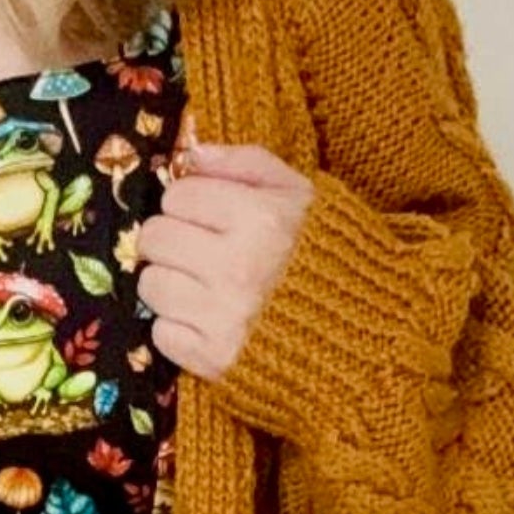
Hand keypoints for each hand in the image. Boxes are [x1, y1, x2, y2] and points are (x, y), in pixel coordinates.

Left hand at [134, 117, 313, 380]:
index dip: (191, 202)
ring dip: (172, 283)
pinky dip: (179, 328)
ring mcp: (224, 317)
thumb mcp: (300, 194)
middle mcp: (238, 267)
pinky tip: (209, 321)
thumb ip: (246, 164)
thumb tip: (193, 154)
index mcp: (261, 219)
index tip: (210, 215)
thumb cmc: (324, 254)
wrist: (362, 332)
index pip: (178, 195)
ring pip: (151, 284)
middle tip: (200, 250)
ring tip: (206, 287)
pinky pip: (161, 334)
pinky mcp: (214, 360)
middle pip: (155, 237)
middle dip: (173, 239)